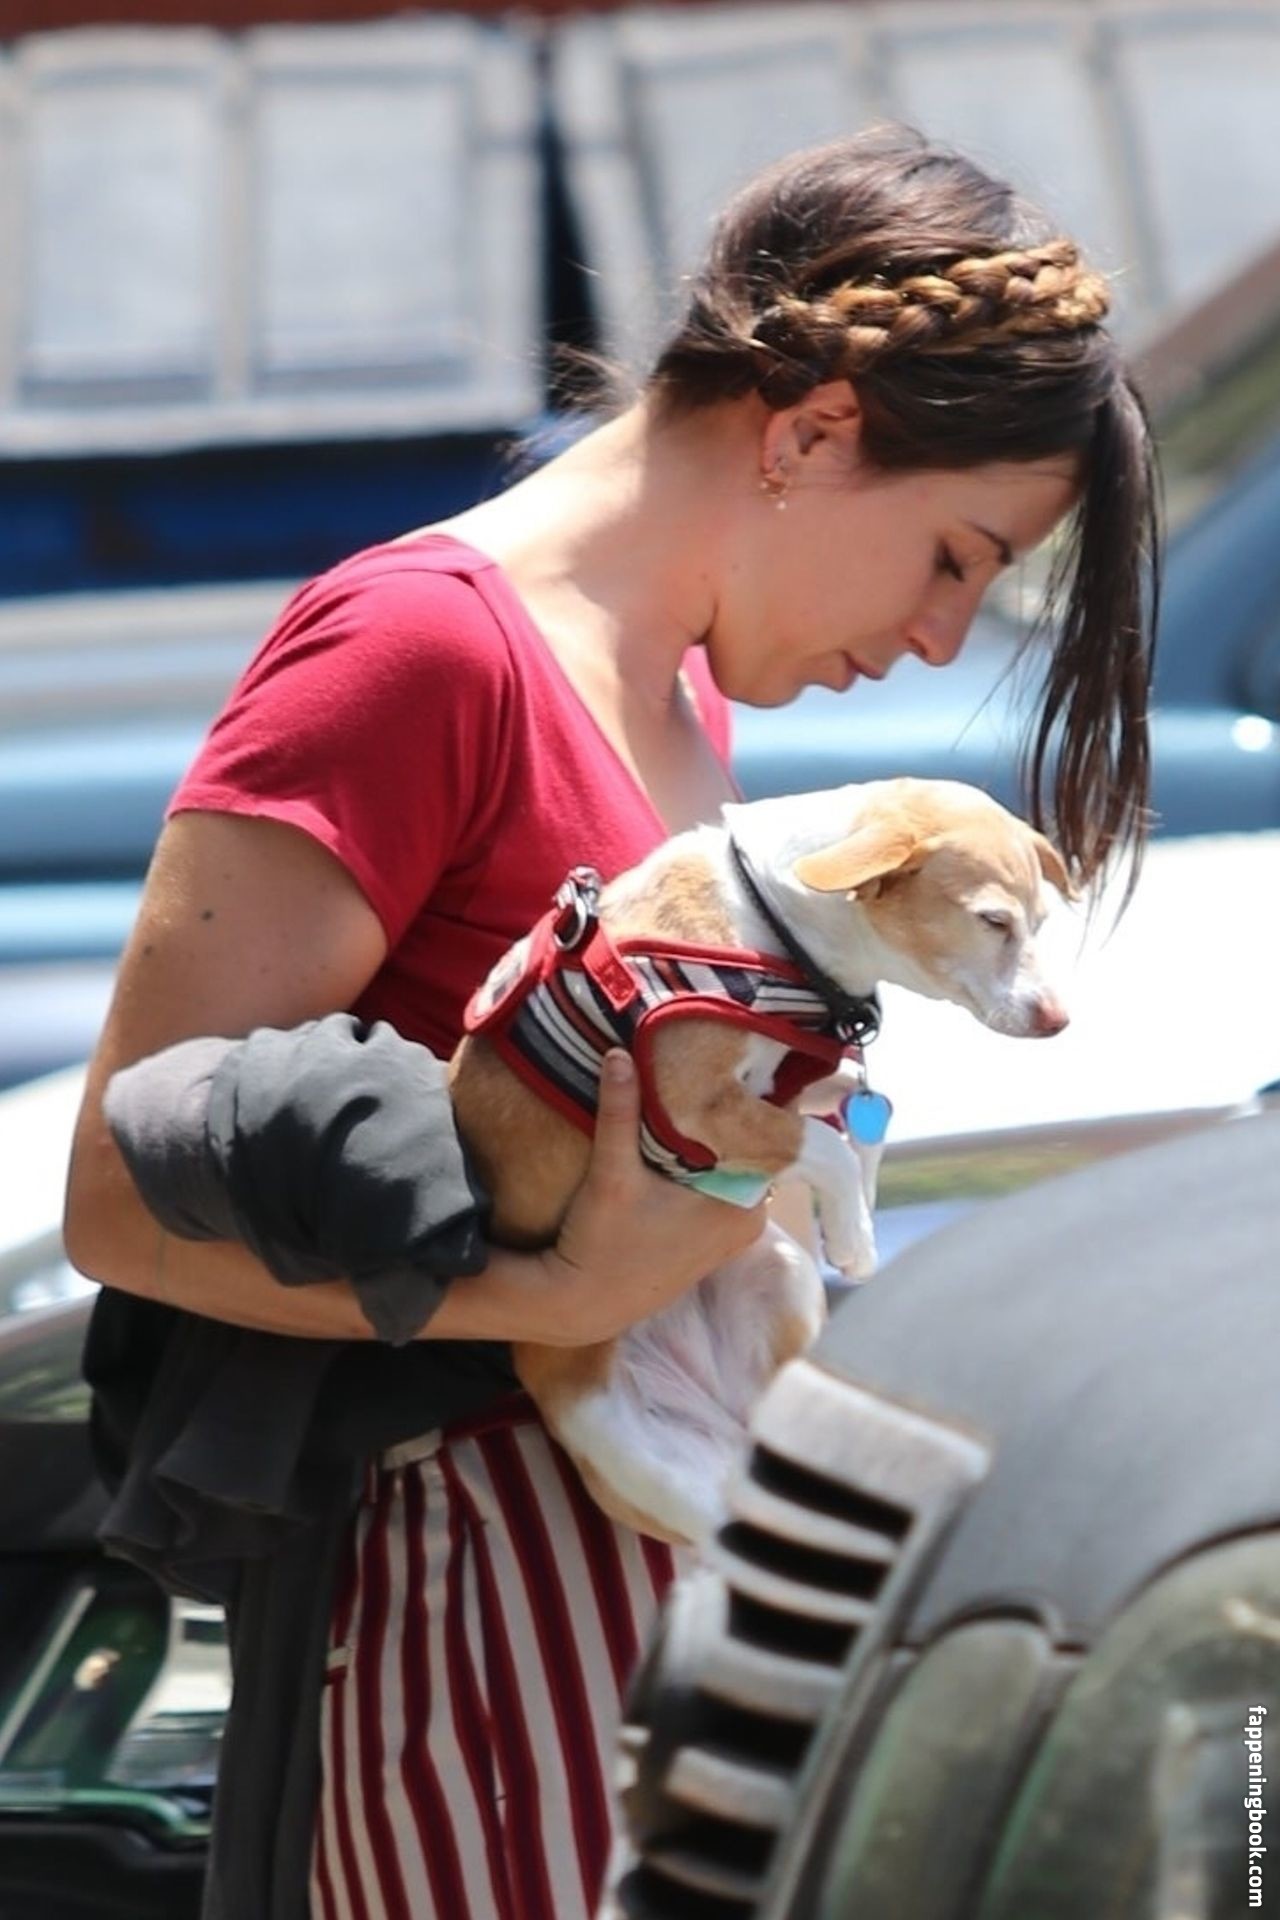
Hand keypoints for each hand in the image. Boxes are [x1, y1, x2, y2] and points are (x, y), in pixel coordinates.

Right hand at [537, 1050, 767, 1344]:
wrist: (583, 1305)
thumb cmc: (603, 1246)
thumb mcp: (611, 1175)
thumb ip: (620, 1113)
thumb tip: (620, 1053)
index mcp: (744, 1208)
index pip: (764, 1139)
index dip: (746, 1100)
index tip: (726, 1064)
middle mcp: (749, 1222)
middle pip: (745, 1151)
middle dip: (723, 1115)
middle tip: (701, 1069)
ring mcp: (731, 1234)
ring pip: (729, 1168)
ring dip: (708, 1140)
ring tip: (687, 1093)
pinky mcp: (709, 1238)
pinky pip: (717, 1186)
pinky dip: (700, 1164)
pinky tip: (676, 1138)